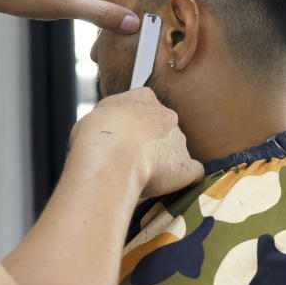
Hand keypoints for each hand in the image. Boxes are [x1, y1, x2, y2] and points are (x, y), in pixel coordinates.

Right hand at [69, 88, 202, 198]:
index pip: (144, 107)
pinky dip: (182, 179)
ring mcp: (179, 139)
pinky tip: (168, 186)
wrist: (110, 158)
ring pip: (175, 150)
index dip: (133, 126)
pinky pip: (191, 172)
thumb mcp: (93, 117)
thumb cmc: (94, 137)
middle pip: (162, 129)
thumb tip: (106, 130)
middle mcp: (166, 115)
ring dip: (163, 162)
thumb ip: (108, 120)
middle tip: (130, 160)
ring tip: (140, 177)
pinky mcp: (186, 166)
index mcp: (143, 98)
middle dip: (150, 144)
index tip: (122, 140)